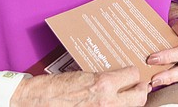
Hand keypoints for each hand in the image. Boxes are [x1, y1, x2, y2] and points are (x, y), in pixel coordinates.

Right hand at [12, 68, 148, 106]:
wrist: (37, 102)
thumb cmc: (56, 87)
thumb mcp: (84, 76)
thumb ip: (104, 78)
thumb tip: (119, 78)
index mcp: (103, 84)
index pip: (133, 75)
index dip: (133, 73)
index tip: (132, 74)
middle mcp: (106, 101)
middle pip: (140, 97)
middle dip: (140, 90)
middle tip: (139, 86)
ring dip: (129, 102)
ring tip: (126, 97)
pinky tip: (111, 104)